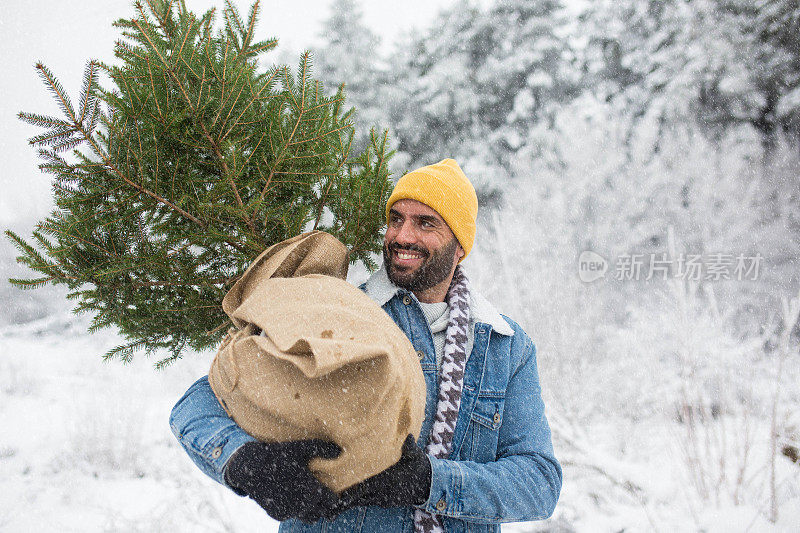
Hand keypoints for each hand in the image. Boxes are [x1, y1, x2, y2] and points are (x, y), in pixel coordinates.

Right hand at [224, 439, 341, 522]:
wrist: (251, 466)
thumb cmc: (280, 454)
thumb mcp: (302, 447)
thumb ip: (322, 449)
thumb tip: (339, 451)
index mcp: (311, 490)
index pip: (332, 501)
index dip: (332, 494)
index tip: (328, 486)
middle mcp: (302, 505)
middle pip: (322, 512)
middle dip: (322, 504)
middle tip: (317, 491)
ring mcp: (289, 512)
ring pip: (308, 517)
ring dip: (310, 509)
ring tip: (305, 495)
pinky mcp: (278, 515)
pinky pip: (292, 516)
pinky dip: (293, 509)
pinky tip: (289, 494)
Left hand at [337, 435, 431, 509]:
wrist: (427, 484)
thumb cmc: (419, 466)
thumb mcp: (415, 455)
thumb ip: (410, 447)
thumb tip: (408, 436)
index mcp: (387, 480)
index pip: (367, 486)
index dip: (352, 492)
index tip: (339, 495)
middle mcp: (383, 492)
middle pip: (360, 498)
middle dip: (345, 502)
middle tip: (327, 508)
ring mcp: (383, 499)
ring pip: (362, 501)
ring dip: (348, 504)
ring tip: (331, 509)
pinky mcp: (384, 502)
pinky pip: (368, 502)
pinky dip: (358, 502)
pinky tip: (345, 502)